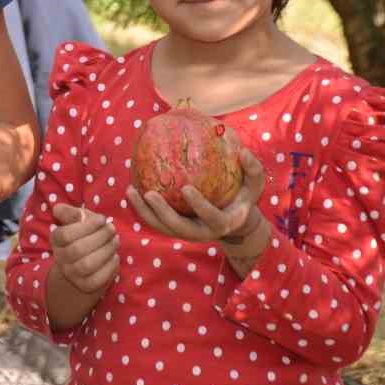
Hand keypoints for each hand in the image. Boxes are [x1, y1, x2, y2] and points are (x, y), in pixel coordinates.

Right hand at [48, 204, 118, 295]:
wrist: (84, 262)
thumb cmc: (84, 234)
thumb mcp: (77, 219)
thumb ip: (71, 213)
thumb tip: (71, 213)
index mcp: (56, 240)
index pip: (65, 235)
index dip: (87, 226)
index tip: (102, 219)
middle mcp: (60, 258)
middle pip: (77, 250)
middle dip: (100, 237)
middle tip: (112, 229)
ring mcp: (72, 274)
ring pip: (87, 265)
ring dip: (105, 251)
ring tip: (115, 241)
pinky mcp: (85, 285)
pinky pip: (97, 279)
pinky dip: (109, 267)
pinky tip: (115, 257)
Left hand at [126, 148, 269, 244]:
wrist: (234, 220)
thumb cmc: (243, 197)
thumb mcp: (254, 184)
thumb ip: (253, 169)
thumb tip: (243, 151)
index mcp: (224, 223)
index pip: (211, 218)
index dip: (199, 206)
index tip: (186, 188)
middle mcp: (204, 232)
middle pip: (180, 228)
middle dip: (163, 213)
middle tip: (149, 194)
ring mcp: (187, 233)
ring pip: (163, 228)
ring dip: (145, 212)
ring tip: (131, 191)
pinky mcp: (175, 230)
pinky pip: (156, 222)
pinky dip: (142, 210)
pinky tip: (131, 191)